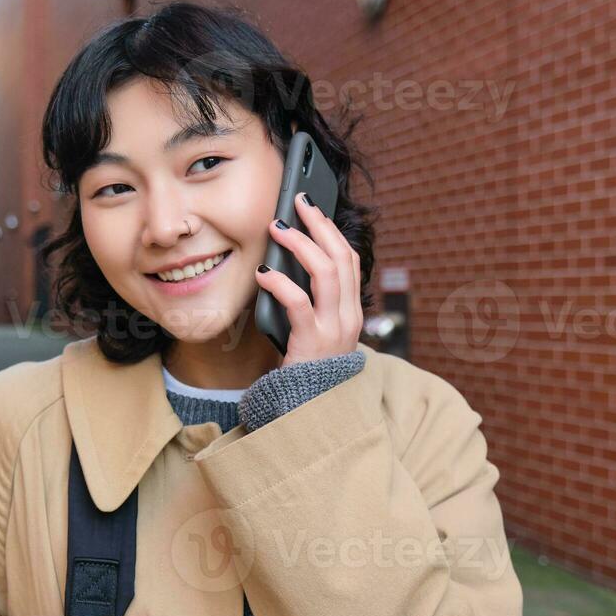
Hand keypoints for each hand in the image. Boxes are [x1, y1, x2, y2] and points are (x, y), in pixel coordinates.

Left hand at [255, 193, 363, 366]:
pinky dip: (281, 283)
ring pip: (327, 272)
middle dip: (319, 224)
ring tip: (277, 229)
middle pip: (342, 257)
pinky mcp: (312, 342)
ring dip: (300, 244)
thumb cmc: (305, 370)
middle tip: (298, 203)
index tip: (314, 210)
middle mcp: (349, 317)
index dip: (332, 231)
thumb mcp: (314, 332)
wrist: (308, 412)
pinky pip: (299, 303)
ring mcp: (334, 329)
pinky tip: (263, 274)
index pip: (350, 260)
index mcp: (351, 312)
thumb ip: (310, 303)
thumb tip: (282, 265)